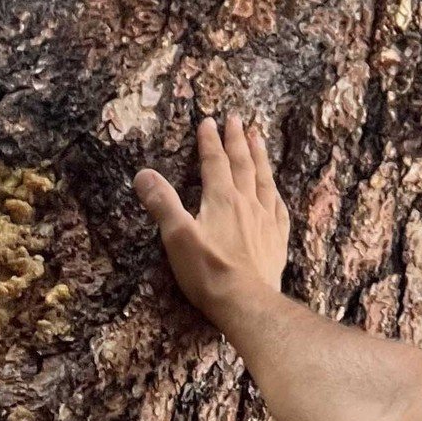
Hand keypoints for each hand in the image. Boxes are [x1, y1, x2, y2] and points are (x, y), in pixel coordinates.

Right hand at [133, 113, 289, 321]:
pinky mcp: (277, 236)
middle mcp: (247, 201)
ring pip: (263, 178)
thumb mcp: (177, 236)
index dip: (211, 141)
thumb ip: (162, 203)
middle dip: (237, 140)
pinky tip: (274, 188)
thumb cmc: (208, 271)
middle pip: (242, 163)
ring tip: (258, 137)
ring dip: (259, 155)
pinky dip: (274, 190)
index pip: (215, 162)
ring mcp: (266, 218)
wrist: (247, 301)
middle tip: (237, 119)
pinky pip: (278, 204)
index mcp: (222, 199)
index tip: (209, 121)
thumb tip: (143, 173)